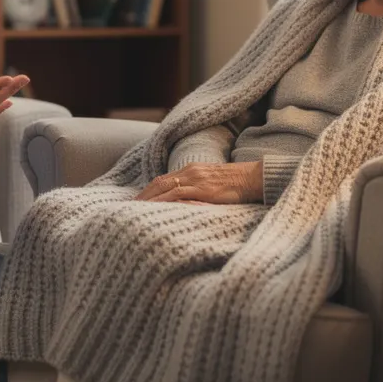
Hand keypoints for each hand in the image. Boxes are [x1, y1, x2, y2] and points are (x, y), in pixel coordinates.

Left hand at [135, 162, 262, 204]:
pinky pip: (178, 195)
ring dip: (148, 200)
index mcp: (192, 170)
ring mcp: (196, 180)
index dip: (148, 190)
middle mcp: (190, 172)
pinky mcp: (203, 189)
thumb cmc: (237, 184)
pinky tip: (154, 210)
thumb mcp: (214, 184)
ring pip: (164, 188)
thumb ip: (199, 190)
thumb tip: (187, 203)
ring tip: (135, 211)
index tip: (136, 201)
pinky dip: (163, 202)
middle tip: (128, 208)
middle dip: (143, 195)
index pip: (163, 180)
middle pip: (158, 183)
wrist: (254, 178)